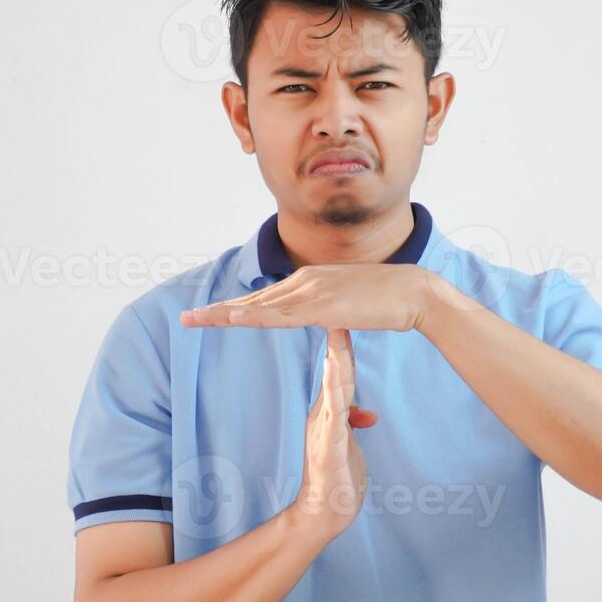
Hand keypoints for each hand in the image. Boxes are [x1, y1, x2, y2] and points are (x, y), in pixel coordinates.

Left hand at [180, 263, 437, 331]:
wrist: (414, 293)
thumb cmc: (388, 301)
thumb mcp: (350, 304)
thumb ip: (331, 309)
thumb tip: (324, 317)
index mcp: (310, 281)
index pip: (265, 297)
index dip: (236, 306)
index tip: (211, 314)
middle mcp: (304, 281)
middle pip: (253, 299)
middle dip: (218, 310)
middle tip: (187, 318)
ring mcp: (311, 292)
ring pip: (259, 306)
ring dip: (224, 314)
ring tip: (195, 320)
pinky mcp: (322, 307)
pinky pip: (281, 316)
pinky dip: (253, 317)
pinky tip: (232, 319)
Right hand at [291, 328, 374, 542]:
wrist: (324, 514)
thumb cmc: (337, 479)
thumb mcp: (347, 444)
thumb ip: (351, 423)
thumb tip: (364, 413)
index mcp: (330, 412)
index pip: (340, 371)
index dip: (344, 341)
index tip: (349, 312)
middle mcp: (323, 415)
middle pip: (335, 372)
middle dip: (339, 339)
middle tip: (340, 306)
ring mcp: (324, 431)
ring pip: (333, 390)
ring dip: (337, 361)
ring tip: (338, 331)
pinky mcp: (328, 448)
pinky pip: (333, 418)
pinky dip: (335, 394)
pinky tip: (337, 377)